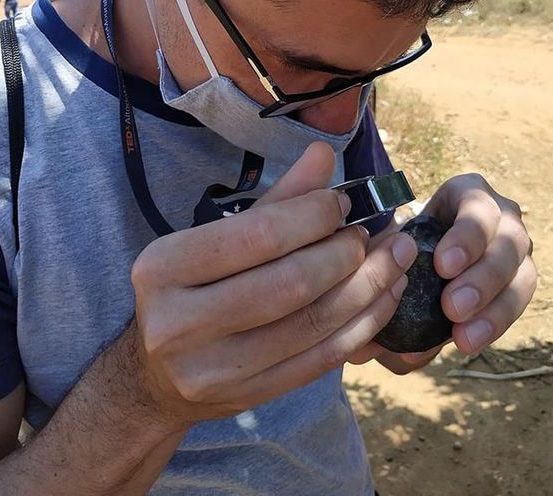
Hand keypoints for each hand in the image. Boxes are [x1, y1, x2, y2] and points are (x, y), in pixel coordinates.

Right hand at [130, 142, 416, 425]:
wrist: (157, 377)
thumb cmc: (188, 289)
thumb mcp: (213, 239)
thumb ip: (273, 200)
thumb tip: (324, 154)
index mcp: (163, 267)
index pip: (258, 235)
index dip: (313, 215)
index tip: (343, 203)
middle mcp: (179, 322)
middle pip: (291, 283)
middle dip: (346, 253)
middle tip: (373, 233)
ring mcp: (213, 369)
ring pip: (313, 324)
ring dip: (369, 287)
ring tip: (395, 258)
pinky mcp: (247, 398)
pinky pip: (322, 359)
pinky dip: (363, 324)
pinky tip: (386, 297)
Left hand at [347, 173, 536, 371]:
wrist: (429, 251)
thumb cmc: (407, 241)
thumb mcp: (393, 246)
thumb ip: (381, 271)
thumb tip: (364, 333)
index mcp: (468, 193)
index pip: (477, 206)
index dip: (466, 236)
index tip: (442, 266)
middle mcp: (502, 216)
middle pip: (508, 242)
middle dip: (482, 278)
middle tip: (452, 308)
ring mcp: (517, 248)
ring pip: (523, 275)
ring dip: (494, 308)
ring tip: (462, 336)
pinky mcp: (522, 277)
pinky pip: (518, 302)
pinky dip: (495, 324)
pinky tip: (469, 342)